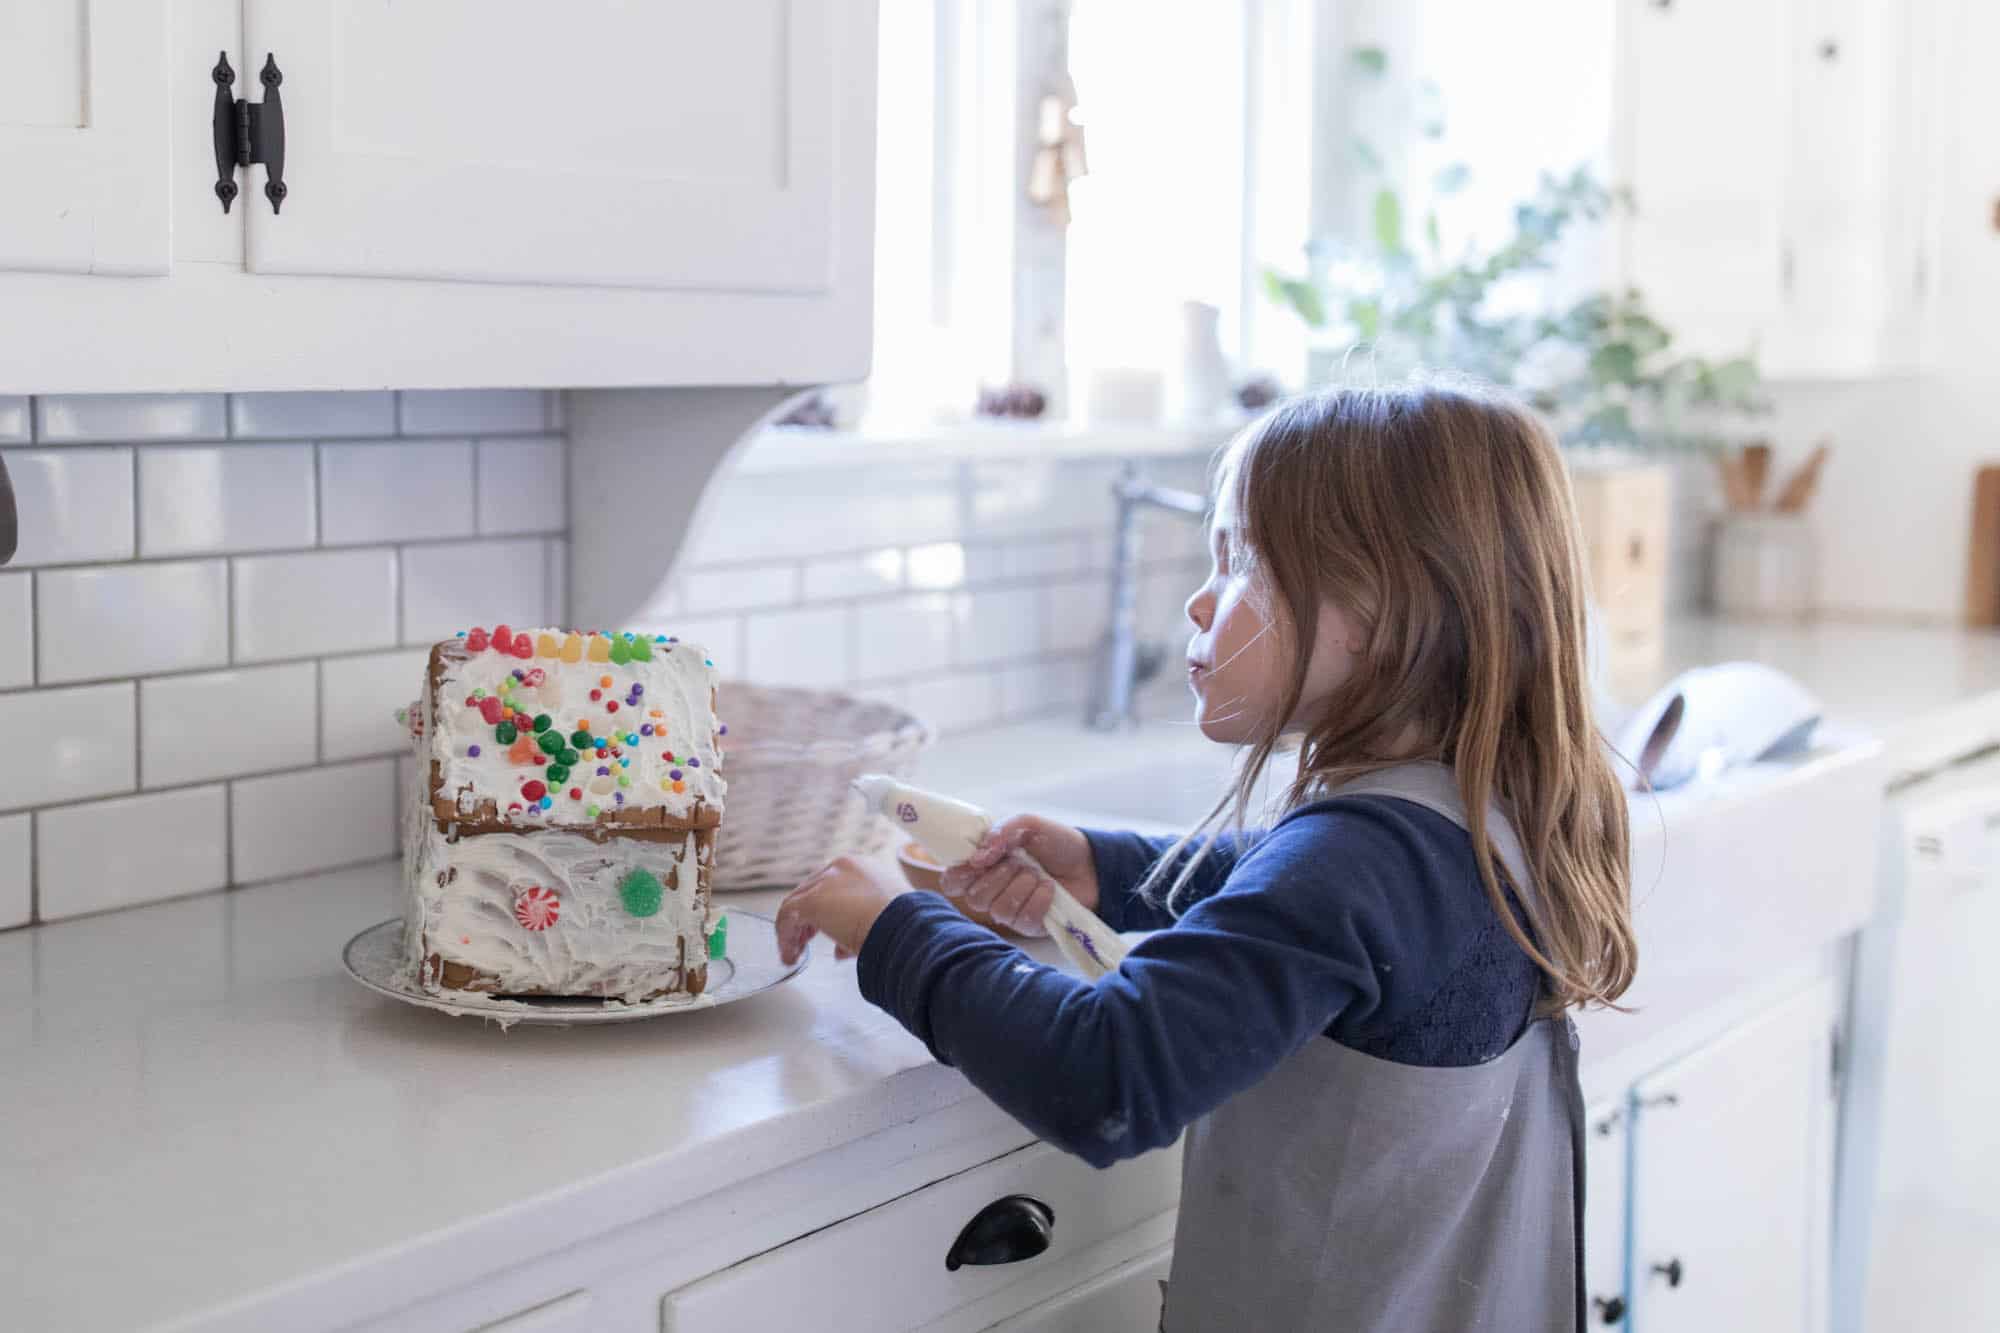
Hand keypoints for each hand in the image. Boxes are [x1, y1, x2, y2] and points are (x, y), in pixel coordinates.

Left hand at [776, 855, 907, 964]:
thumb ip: (858, 928)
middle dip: (805, 921)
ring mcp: (825, 882)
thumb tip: (842, 948)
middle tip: (803, 942)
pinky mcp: (813, 901)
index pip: (829, 886)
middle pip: (809, 892)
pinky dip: (785, 937)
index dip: (821, 912)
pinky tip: (790, 955)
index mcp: (860, 867)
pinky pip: (788, 916)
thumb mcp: (883, 919)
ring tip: (794, 951)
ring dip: (793, 930)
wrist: (907, 926)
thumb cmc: (905, 925)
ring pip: (796, 903)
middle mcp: (840, 868)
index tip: (819, 932)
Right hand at [938, 814, 1098, 935]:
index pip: (952, 881)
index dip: (959, 875)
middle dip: (1000, 876)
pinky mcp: (1029, 925)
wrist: (1090, 862)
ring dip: (1022, 887)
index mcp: (984, 866)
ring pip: (998, 909)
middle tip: (1019, 862)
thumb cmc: (1056, 842)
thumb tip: (978, 857)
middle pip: (974, 897)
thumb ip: (1000, 833)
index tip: (978, 863)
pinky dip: (1039, 900)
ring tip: (1038, 874)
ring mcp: (1010, 910)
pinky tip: (1049, 889)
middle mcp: (992, 890)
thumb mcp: (1028, 825)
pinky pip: (1022, 919)